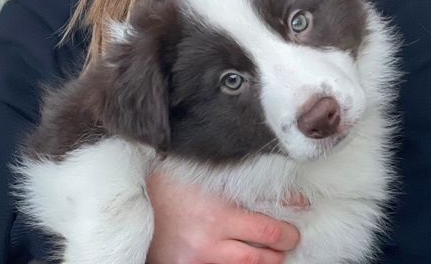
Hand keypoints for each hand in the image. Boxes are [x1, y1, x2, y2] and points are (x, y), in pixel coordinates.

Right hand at [146, 170, 300, 263]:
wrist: (135, 193)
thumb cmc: (178, 177)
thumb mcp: (217, 177)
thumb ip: (252, 186)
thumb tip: (292, 196)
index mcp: (218, 215)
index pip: (268, 231)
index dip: (288, 231)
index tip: (294, 227)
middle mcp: (206, 242)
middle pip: (258, 259)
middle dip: (279, 251)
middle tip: (287, 241)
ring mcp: (193, 260)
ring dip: (260, 263)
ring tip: (269, 254)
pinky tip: (240, 257)